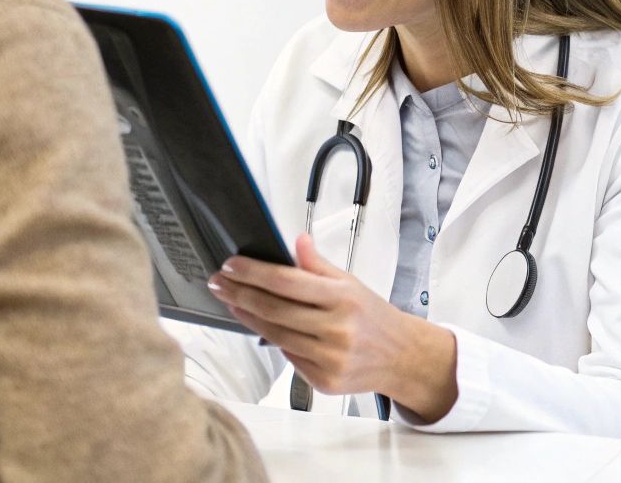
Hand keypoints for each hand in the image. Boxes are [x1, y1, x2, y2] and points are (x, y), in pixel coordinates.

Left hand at [207, 234, 458, 420]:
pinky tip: (260, 325)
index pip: (287, 281)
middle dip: (240, 293)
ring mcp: (330, 357)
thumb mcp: (352, 283)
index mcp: (343, 298)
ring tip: (232, 302)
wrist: (401, 356)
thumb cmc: (373, 317)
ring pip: (275, 335)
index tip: (232, 265)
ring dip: (248, 317)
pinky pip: (288, 357)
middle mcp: (337, 328)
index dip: (254, 272)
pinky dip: (272, 340)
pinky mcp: (324, 380)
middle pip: (274, 309)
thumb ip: (319, 265)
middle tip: (219, 282)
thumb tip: (297, 241)